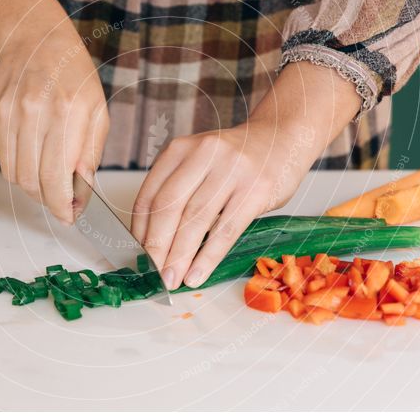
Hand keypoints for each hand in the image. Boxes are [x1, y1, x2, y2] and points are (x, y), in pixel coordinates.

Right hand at [0, 0, 108, 223]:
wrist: (36, 39)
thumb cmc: (74, 76)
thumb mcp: (97, 111)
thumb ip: (90, 153)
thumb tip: (81, 192)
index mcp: (66, 111)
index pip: (56, 176)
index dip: (61, 205)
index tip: (69, 216)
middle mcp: (32, 112)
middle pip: (30, 181)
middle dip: (47, 200)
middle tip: (61, 201)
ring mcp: (6, 113)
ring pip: (13, 174)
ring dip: (32, 186)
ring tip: (48, 178)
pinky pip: (2, 157)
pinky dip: (18, 165)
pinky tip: (33, 154)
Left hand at [131, 61, 361, 288]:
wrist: (282, 138)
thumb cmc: (235, 159)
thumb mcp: (199, 162)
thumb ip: (178, 189)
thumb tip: (154, 240)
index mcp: (181, 148)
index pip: (150, 194)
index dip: (140, 230)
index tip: (138, 255)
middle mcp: (204, 154)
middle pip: (169, 207)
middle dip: (157, 247)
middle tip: (152, 274)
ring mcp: (232, 170)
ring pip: (196, 221)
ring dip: (180, 256)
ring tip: (172, 280)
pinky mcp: (256, 189)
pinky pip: (226, 230)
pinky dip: (208, 257)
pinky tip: (198, 274)